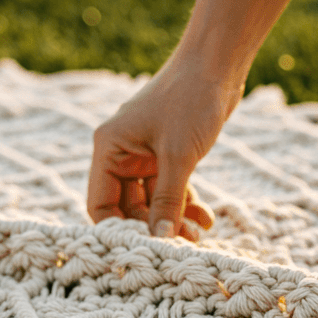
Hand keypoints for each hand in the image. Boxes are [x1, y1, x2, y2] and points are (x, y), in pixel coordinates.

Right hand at [87, 0, 313, 237]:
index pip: (100, 204)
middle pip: (128, 207)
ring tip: (198, 235)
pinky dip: (185, 204)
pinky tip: (206, 220)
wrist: (217, 65)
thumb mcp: (179, 156)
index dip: (118, 231)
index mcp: (109, 149)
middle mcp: (121, 153)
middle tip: (182, 246)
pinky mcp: (168, 154)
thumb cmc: (190, 101)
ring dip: (174, 219)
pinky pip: (171, 189)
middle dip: (153, 228)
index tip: (142, 252)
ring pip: (153, 201)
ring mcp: (145, 155)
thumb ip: (168, 200)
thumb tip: (160, 240)